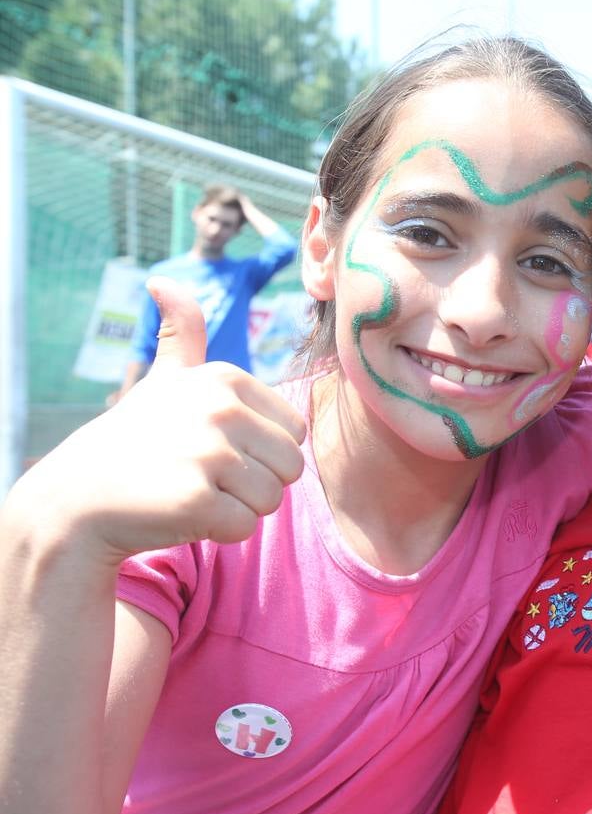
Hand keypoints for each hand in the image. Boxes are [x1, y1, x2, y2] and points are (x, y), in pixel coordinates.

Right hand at [4, 278, 306, 564]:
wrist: (76, 498)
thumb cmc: (133, 440)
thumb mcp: (163, 381)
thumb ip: (182, 335)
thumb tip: (162, 281)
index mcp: (225, 378)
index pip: (294, 432)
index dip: (261, 452)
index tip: (212, 448)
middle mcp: (220, 408)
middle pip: (291, 467)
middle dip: (255, 483)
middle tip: (202, 476)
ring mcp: (209, 452)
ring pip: (272, 499)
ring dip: (237, 508)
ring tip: (190, 492)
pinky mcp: (198, 498)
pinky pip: (246, 527)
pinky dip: (218, 532)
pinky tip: (179, 514)